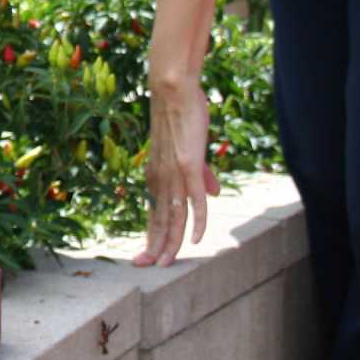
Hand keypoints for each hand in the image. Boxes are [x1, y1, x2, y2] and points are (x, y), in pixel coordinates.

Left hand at [132, 73, 221, 265]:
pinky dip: (197, 222)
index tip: (146, 256)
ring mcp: (175, 174)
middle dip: (153, 245)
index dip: (152, 235)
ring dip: (171, 241)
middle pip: (158, 219)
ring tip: (167, 263)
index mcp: (156, 176)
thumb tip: (214, 194)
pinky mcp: (189, 167)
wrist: (173, 91)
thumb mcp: (189, 151)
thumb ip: (201, 174)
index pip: (154, 213)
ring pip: (173, 216)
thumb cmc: (181, 118)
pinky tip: (195, 240)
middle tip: (145, 267)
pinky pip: (195, 200)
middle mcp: (160, 178)